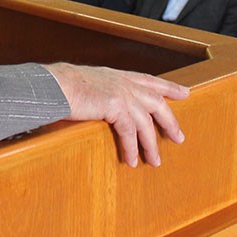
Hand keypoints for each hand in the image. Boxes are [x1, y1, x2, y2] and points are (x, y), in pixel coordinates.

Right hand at [44, 63, 189, 167]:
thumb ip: (99, 92)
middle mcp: (123, 82)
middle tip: (179, 137)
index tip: (184, 92)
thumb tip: (100, 105)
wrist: (52, 85)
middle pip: (157, 102)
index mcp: (117, 75)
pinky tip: (133, 160)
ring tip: (155, 161)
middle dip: (170, 120)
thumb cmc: (61, 86)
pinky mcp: (115, 106)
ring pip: (146, 122)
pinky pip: (129, 132)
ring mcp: (121, 92)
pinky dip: (132, 148)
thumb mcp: (86, 84)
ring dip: (151, 144)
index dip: (169, 87)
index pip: (150, 80)